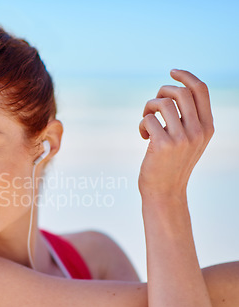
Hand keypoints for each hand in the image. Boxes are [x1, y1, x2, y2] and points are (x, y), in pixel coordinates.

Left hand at [138, 69, 213, 198]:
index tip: (172, 71)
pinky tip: (144, 136)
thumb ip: (188, 119)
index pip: (201, 90)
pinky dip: (142, 124)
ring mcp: (182, 138)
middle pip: (180, 92)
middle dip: (161, 92)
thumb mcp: (189, 140)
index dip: (186, 76)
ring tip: (146, 121)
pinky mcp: (163, 145)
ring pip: (162, 103)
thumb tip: (173, 91)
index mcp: (207, 127)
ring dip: (148, 108)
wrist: (165, 192)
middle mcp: (198, 131)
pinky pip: (148, 119)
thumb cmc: (172, 163)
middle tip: (153, 106)